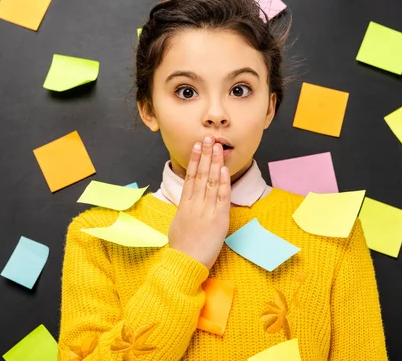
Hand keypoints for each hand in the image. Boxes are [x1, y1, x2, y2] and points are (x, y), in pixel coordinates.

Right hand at [168, 136, 230, 269]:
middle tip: (208, 138)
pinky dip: (223, 183)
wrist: (185, 263)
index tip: (196, 146)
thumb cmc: (181, 248)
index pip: (190, 177)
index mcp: (184, 205)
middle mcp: (195, 204)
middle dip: (205, 155)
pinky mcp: (218, 219)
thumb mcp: (178, 224)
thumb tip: (188, 202)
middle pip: (201, 174)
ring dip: (215, 163)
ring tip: (217, 147)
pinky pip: (221, 198)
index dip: (195, 160)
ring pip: (211, 182)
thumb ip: (184, 210)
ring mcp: (206, 211)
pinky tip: (223, 170)